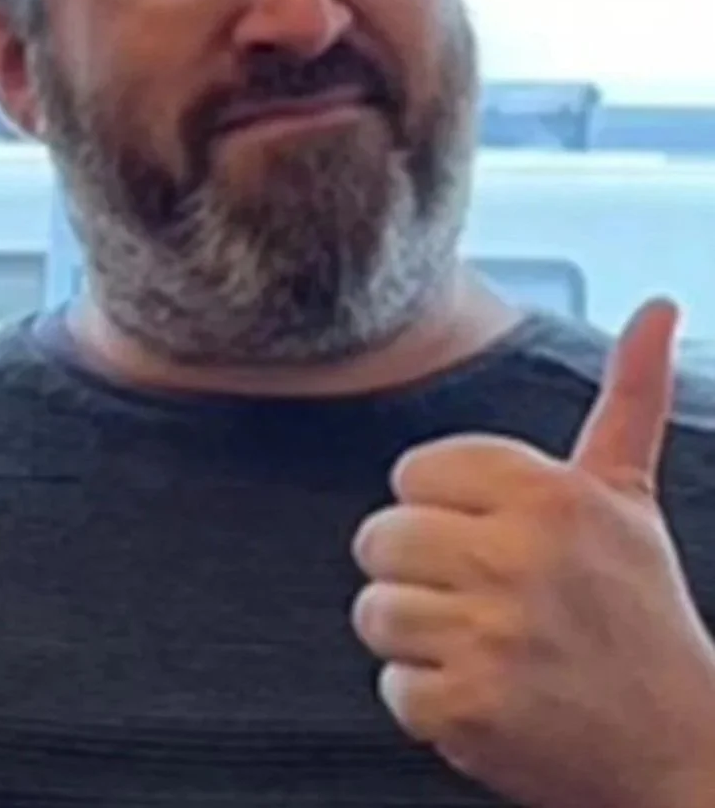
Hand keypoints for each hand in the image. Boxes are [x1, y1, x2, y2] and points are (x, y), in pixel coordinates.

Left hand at [351, 299, 714, 807]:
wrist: (682, 750)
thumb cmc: (640, 612)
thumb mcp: (629, 496)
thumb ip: (629, 395)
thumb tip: (658, 306)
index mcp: (549, 494)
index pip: (413, 473)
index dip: (442, 510)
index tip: (490, 539)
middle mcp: (517, 557)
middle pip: (378, 537)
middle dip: (418, 571)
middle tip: (480, 597)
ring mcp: (491, 637)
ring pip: (375, 611)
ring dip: (418, 638)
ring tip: (482, 646)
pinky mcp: (469, 711)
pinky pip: (393, 686)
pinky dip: (429, 701)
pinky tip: (484, 695)